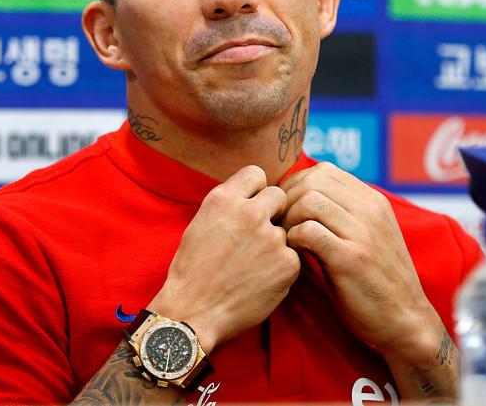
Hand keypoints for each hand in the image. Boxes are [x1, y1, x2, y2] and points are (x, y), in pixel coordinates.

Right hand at [149, 165, 300, 352]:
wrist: (194, 311)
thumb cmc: (192, 270)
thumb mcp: (201, 223)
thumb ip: (229, 205)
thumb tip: (251, 196)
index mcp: (224, 199)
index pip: (256, 173)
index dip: (255, 190)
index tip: (252, 204)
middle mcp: (250, 213)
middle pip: (278, 195)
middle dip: (271, 211)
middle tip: (258, 233)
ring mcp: (272, 238)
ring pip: (286, 227)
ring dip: (275, 241)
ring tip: (254, 263)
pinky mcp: (288, 263)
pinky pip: (293, 254)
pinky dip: (282, 265)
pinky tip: (262, 279)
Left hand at [279, 162, 442, 361]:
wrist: (405, 320)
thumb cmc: (375, 279)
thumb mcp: (367, 235)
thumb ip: (343, 212)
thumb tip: (299, 193)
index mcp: (373, 201)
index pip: (323, 170)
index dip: (296, 185)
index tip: (287, 208)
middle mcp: (371, 211)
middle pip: (312, 181)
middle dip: (287, 200)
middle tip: (281, 224)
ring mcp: (363, 233)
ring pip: (308, 201)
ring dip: (288, 219)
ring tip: (287, 239)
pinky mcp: (351, 259)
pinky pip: (308, 232)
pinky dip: (292, 240)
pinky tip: (294, 254)